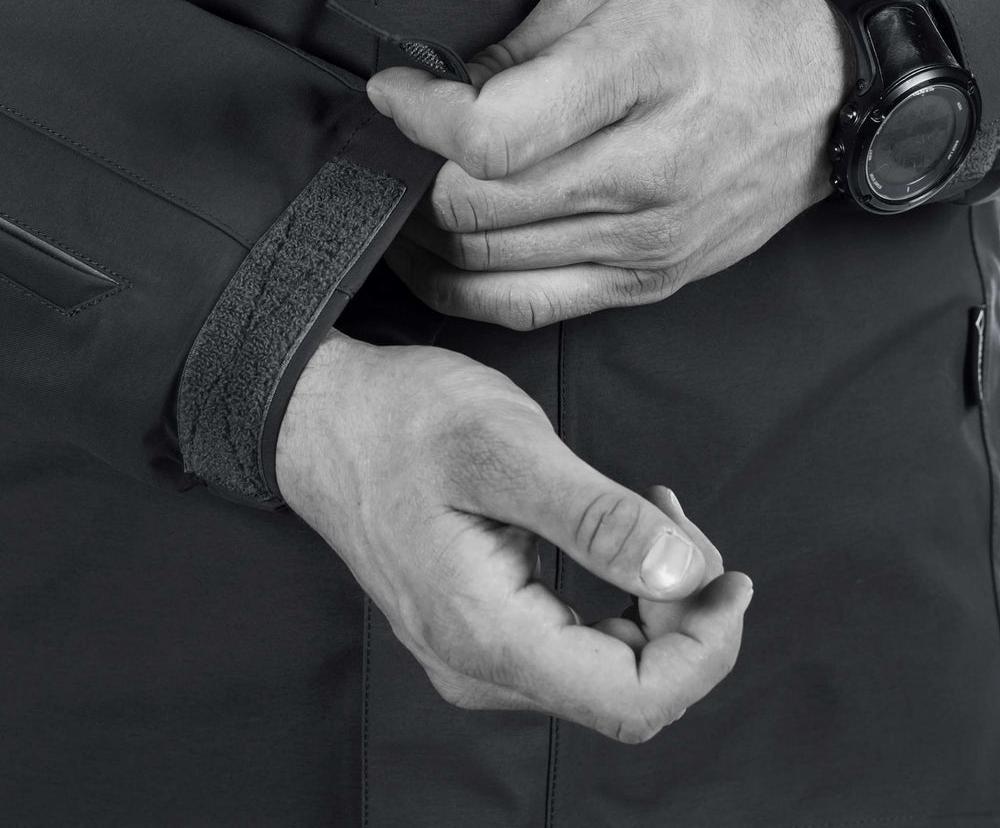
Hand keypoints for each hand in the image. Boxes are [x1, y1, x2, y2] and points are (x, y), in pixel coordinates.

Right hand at [276, 329, 752, 742]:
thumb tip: (688, 575)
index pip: (633, 699)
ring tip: (652, 512)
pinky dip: (619, 597)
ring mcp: (473, 652)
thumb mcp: (506, 451)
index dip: (704, 648)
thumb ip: (598, 520)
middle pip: (626, 690)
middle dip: (683, 616)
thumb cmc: (403, 421)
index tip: (727, 576)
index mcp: (487, 635)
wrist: (326, 418)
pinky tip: (616, 537)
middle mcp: (478, 666)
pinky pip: (574, 643)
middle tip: (677, 519)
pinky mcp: (476, 626)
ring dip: (654, 603)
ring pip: (605, 670)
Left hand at [367, 0, 852, 328]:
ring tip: (406, 201)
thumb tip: (441, 96)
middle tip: (397, 151)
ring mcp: (645, 243)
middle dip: (412, 179)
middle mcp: (644, 174)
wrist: (816, 99)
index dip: (418, 118)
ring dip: (426, 236)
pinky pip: (526, 308)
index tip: (395, 95)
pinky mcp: (643, 284)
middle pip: (476, 209)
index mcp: (638, 75)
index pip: (489, 134)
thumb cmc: (717, 33)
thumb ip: (518, 47)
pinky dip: (462, 289)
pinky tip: (437, 259)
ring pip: (487, 265)